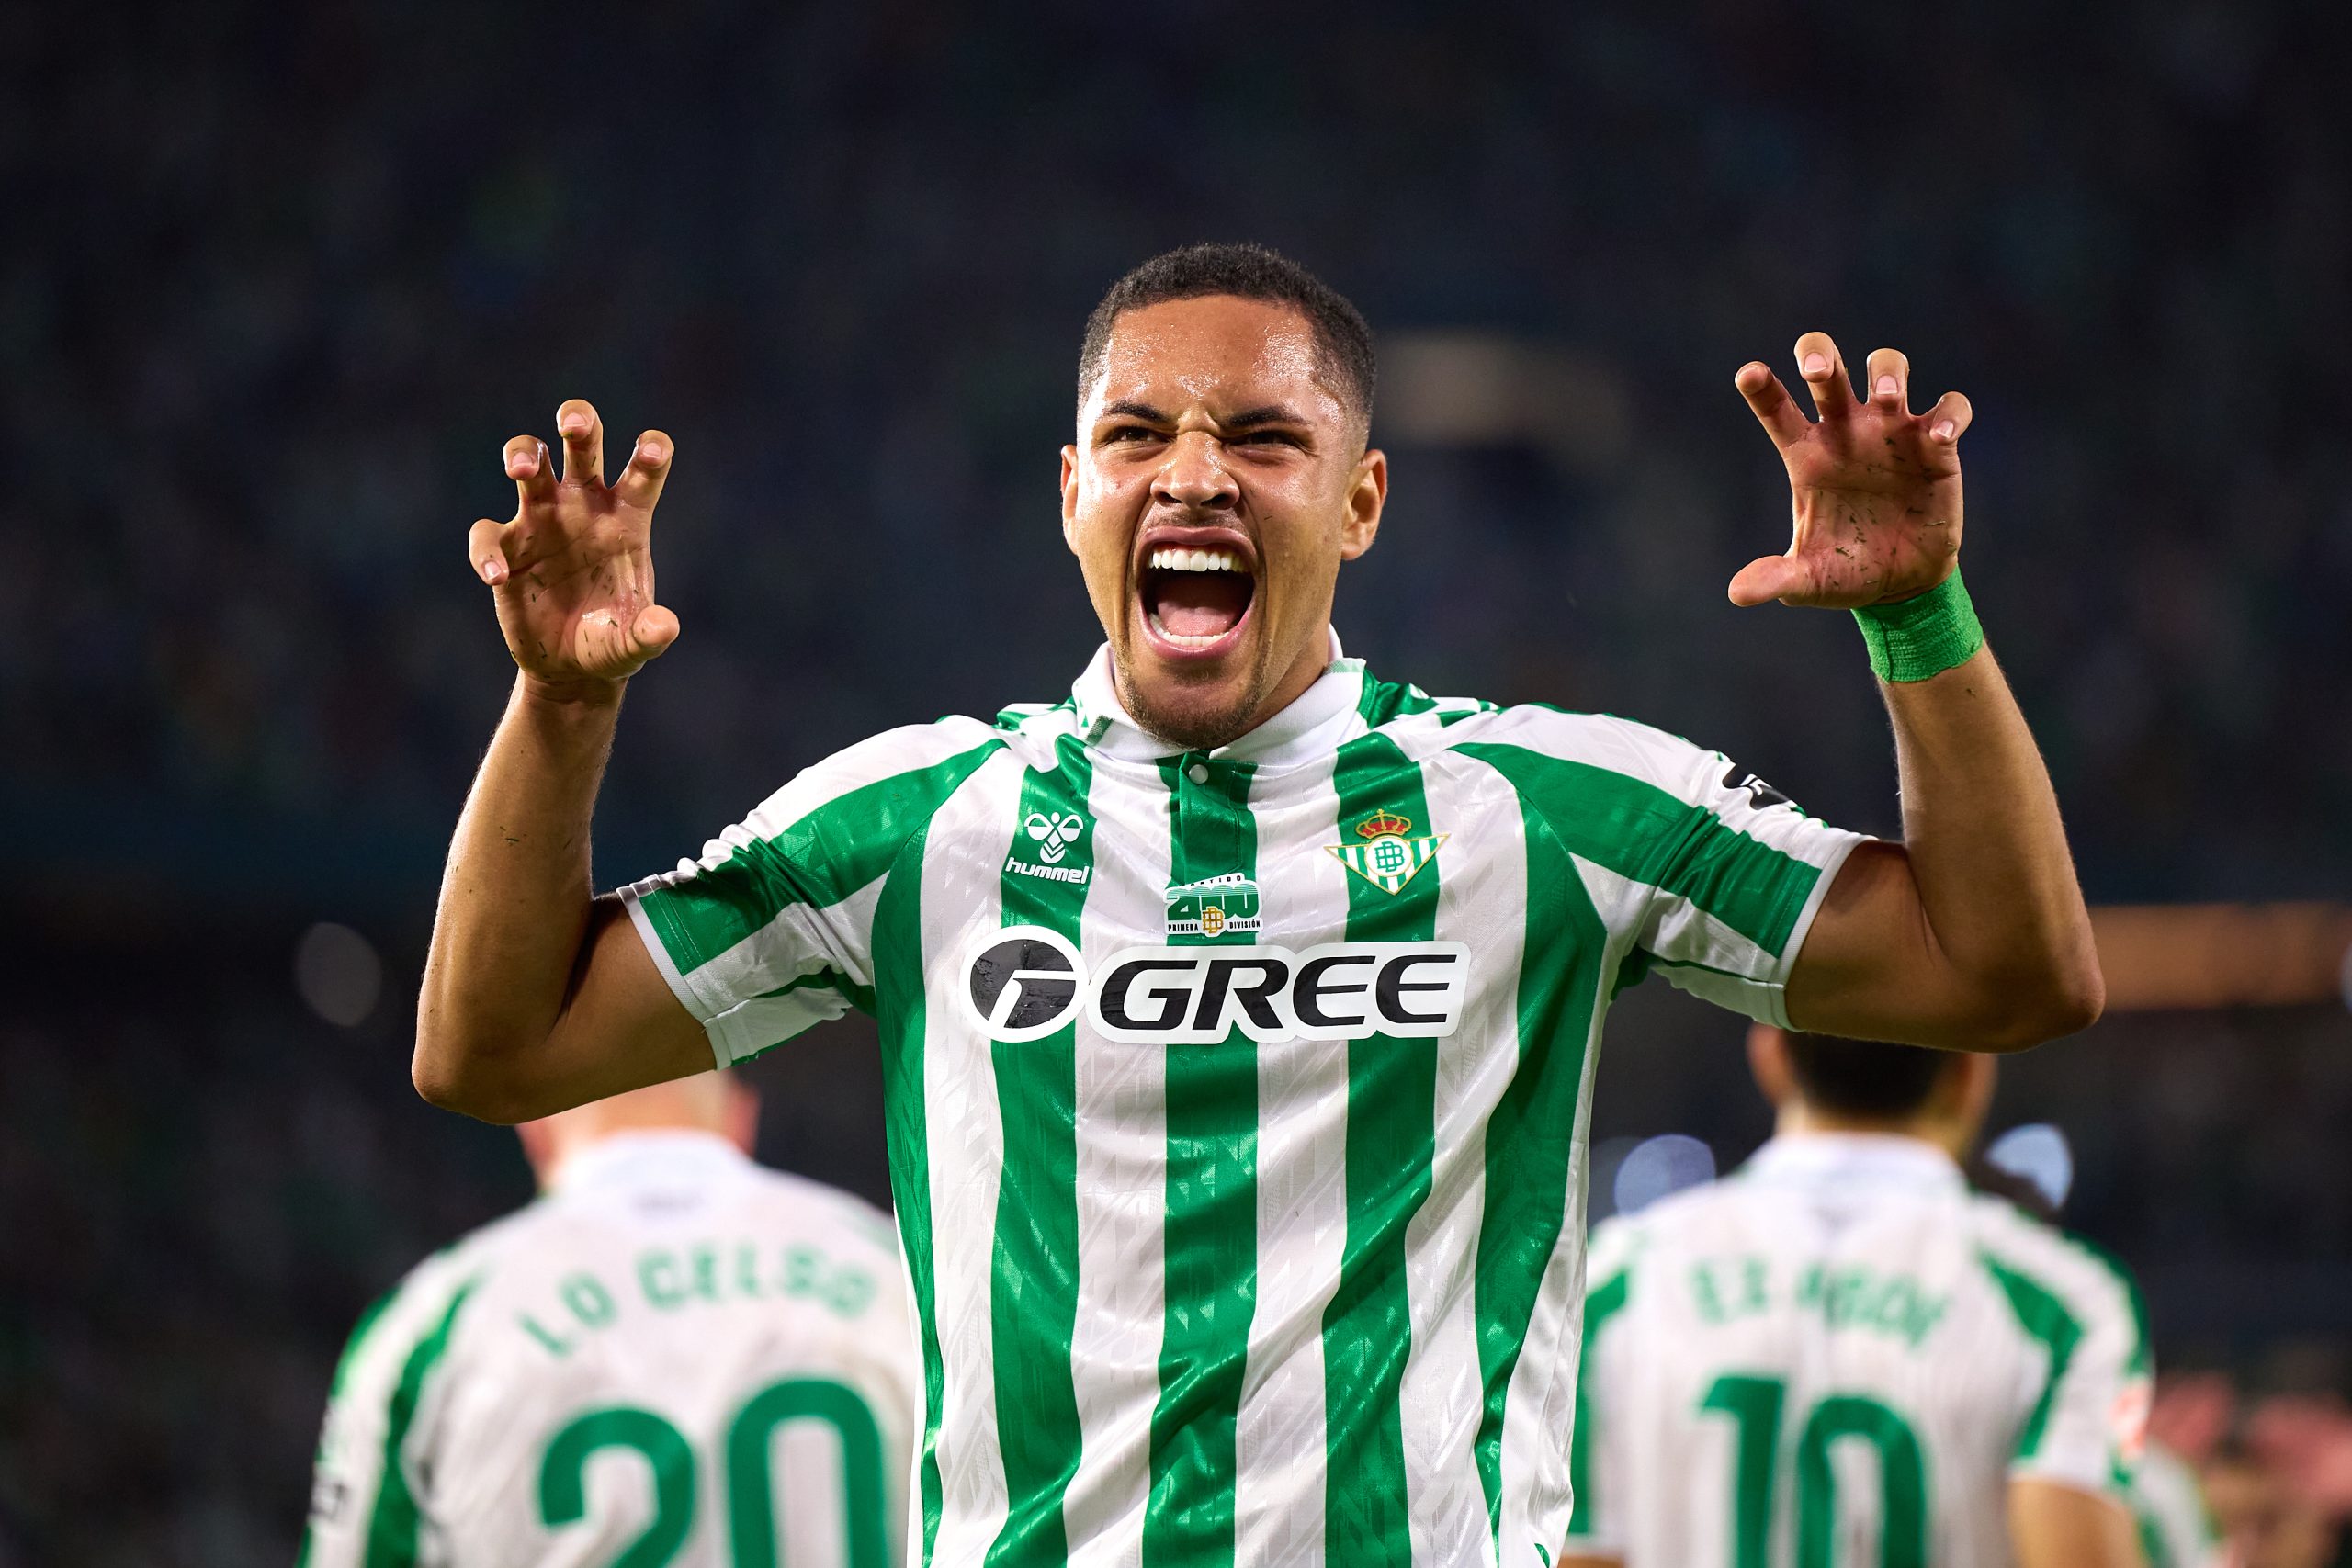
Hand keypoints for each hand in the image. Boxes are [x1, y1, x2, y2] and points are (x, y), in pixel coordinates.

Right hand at [469, 400, 679, 696]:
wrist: (572, 667)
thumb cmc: (611, 642)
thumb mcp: (633, 644)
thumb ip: (649, 634)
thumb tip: (665, 626)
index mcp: (627, 518)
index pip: (644, 471)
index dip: (650, 452)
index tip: (649, 450)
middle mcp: (584, 507)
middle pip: (582, 446)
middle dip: (578, 422)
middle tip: (572, 425)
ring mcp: (542, 520)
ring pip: (530, 463)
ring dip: (522, 454)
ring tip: (520, 469)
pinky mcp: (507, 547)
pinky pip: (488, 535)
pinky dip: (487, 552)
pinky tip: (497, 577)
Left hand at [1728, 331, 1972, 608]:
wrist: (1901, 585)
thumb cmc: (1847, 573)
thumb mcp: (1808, 581)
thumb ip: (1775, 579)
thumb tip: (1737, 593)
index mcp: (1807, 455)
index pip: (1776, 410)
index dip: (1761, 388)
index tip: (1749, 374)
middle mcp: (1846, 432)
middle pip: (1830, 371)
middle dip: (1822, 357)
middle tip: (1817, 371)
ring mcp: (1892, 433)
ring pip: (1889, 369)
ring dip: (1888, 373)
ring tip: (1887, 398)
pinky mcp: (1938, 447)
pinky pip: (1949, 409)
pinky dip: (1948, 415)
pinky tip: (1937, 438)